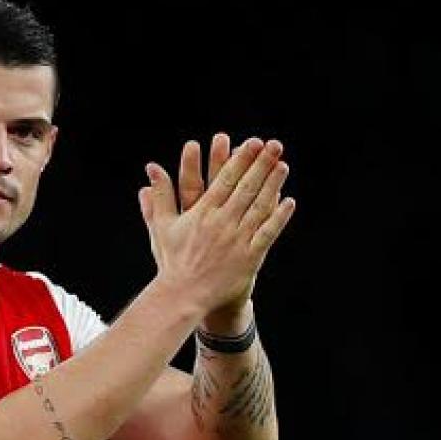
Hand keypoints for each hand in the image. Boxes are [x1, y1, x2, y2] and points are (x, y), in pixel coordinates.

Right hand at [138, 135, 295, 316]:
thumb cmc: (172, 262)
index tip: (253, 143)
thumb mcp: (162, 226)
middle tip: (274, 145)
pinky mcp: (249, 258)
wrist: (183, 296)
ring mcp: (237, 240)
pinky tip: (288, 202)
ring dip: (272, 185)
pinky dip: (278, 218)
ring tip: (282, 166)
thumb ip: (159, 195)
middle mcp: (222, 223)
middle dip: (261, 164)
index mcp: (203, 213)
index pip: (226, 179)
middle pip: (246, 188)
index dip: (241, 159)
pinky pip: (267, 234)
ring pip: (259, 207)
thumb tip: (152, 168)